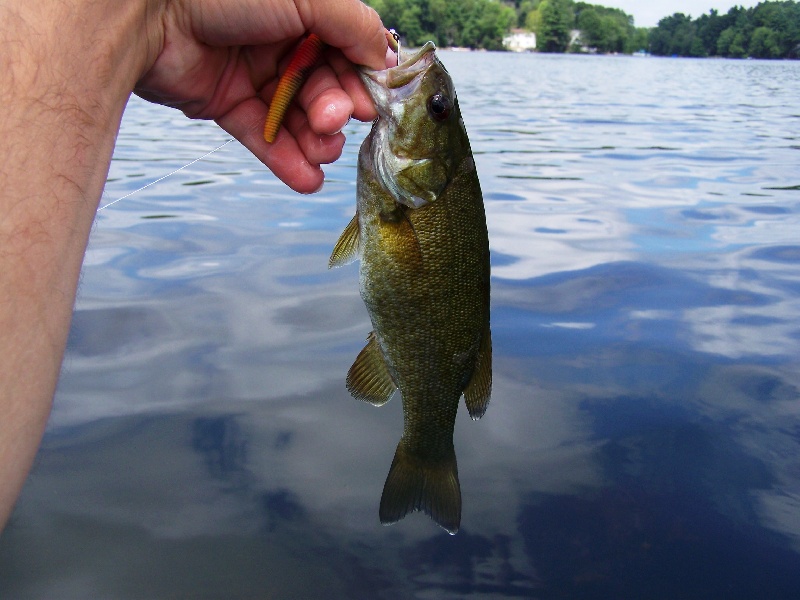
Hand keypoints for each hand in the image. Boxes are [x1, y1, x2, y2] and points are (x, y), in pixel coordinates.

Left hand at [135, 0, 390, 192]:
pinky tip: (308, 180)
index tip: (370, 106)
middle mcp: (280, 40)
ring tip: (323, 152)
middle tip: (333, 123)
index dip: (360, 81)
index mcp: (302, 11)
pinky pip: (262, 135)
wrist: (146, 12)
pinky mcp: (225, 103)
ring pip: (296, 117)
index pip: (345, 52)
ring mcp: (252, 74)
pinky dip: (285, 160)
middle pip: (323, 87)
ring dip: (315, 140)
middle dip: (334, 110)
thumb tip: (384, 58)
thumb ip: (352, 26)